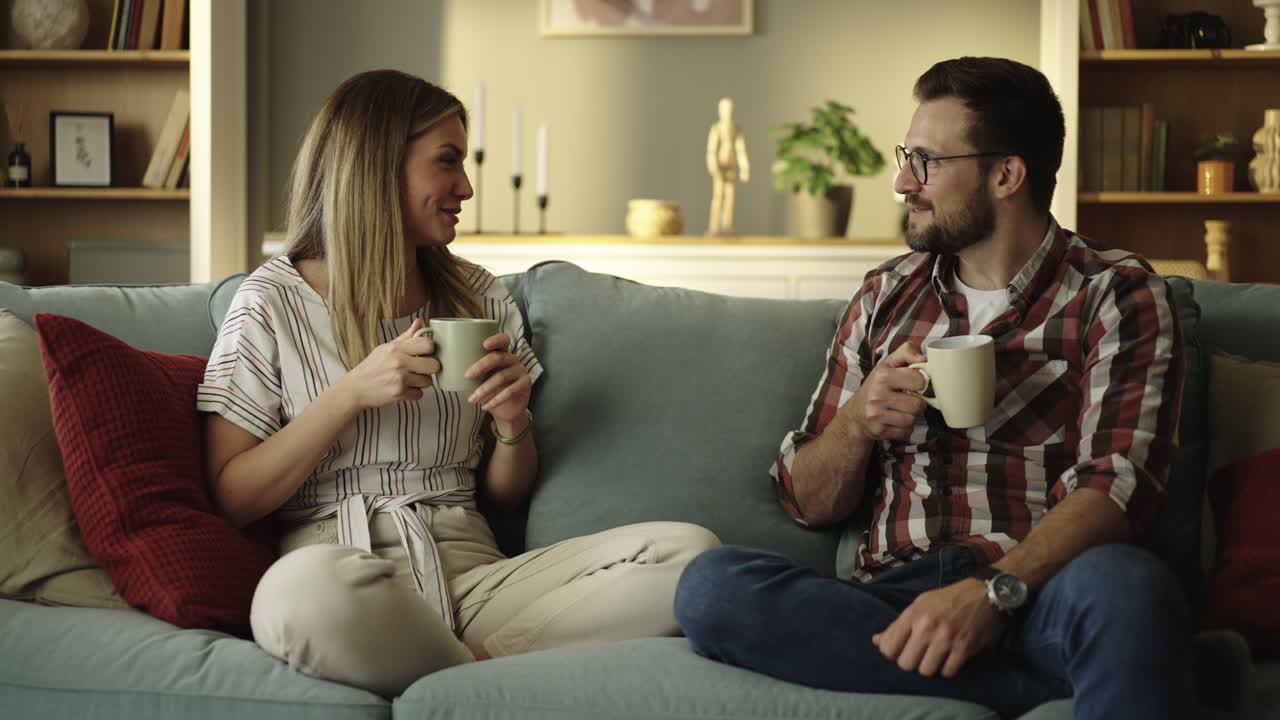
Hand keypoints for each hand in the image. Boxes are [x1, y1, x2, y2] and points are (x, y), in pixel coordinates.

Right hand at [336, 318, 439, 409]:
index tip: (425, 353)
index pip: (428, 344)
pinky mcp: (399, 393)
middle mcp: (399, 362)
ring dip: (421, 382)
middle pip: (434, 365)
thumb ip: (406, 337)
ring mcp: (400, 378)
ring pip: (428, 381)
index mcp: (396, 348)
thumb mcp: (386, 348)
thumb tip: (420, 322)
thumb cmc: (372, 367)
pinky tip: (404, 388)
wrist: (356, 388)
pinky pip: (420, 394)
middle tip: (420, 368)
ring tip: (410, 379)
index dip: (430, 350)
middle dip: (429, 368)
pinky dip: (414, 393)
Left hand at [465, 333, 531, 423]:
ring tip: (472, 399)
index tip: (483, 344)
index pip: (503, 340)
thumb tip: (445, 368)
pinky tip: (485, 406)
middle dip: (481, 366)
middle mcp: (513, 359)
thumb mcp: (481, 378)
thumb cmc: (490, 390)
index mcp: (502, 353)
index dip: (495, 339)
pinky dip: (495, 400)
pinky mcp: (525, 384)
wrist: (507, 409)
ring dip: (484, 389)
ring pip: (501, 376)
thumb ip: (470, 371)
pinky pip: (510, 391)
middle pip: (498, 358)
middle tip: (466, 376)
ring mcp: (521, 371)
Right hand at [846, 341, 928, 441]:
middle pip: (918, 405)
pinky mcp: (879, 431)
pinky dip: (904, 428)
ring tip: (899, 410)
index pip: (919, 381)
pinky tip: (894, 421)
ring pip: (913, 420)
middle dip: (916, 403)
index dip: (920, 383)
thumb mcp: (888, 364)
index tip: (913, 384)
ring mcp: (877, 415)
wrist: (855, 413)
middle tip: (906, 399)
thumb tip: (924, 358)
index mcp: (882, 376)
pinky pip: (906, 432)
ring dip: (910, 416)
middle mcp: (877, 396)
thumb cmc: (876, 386)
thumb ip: (906, 352)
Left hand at [872, 578, 1001, 677]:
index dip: (892, 653)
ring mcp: (946, 638)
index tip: (901, 650)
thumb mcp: (919, 604)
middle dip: (911, 662)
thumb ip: (898, 625)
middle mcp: (927, 626)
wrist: (984, 594)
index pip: (888, 647)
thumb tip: (876, 641)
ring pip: (925, 671)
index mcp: (912, 614)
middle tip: (920, 654)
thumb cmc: (948, 599)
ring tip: (935, 656)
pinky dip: (947, 669)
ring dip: (930, 667)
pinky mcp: (964, 648)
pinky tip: (949, 658)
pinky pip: (947, 672)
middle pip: (905, 663)